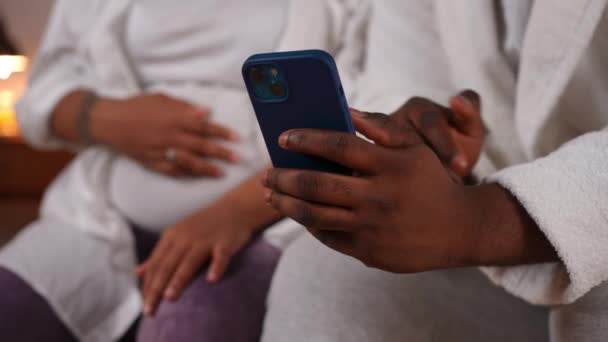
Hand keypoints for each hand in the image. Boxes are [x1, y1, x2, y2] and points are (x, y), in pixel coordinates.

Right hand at [90, 93, 239, 176]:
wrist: (109, 122)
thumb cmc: (137, 106)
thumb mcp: (161, 99)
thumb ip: (185, 107)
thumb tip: (206, 112)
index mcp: (174, 118)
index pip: (204, 127)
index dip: (222, 132)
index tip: (237, 138)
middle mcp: (170, 136)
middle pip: (201, 146)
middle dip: (221, 153)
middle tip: (237, 158)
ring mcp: (161, 151)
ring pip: (189, 162)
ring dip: (207, 168)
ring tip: (222, 173)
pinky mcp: (152, 162)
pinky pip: (173, 171)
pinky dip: (186, 174)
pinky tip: (198, 177)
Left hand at [138, 209, 253, 315]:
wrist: (235, 208)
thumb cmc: (205, 226)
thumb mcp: (177, 236)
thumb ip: (160, 255)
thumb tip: (137, 273)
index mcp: (171, 238)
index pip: (155, 265)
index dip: (148, 286)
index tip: (144, 307)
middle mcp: (185, 238)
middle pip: (167, 266)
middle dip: (156, 289)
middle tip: (149, 312)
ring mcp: (205, 240)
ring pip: (189, 262)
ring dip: (179, 280)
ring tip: (169, 298)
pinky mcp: (224, 242)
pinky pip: (220, 256)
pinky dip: (216, 267)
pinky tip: (212, 280)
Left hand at [261, 98, 482, 272]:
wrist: (460, 229)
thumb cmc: (431, 181)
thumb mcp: (416, 148)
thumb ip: (383, 128)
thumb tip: (346, 111)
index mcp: (389, 165)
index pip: (337, 146)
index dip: (305, 139)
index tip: (283, 138)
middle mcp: (378, 197)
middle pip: (316, 185)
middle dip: (283, 178)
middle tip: (266, 173)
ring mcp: (372, 227)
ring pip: (314, 215)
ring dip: (285, 204)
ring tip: (270, 195)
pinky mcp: (369, 251)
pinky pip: (328, 237)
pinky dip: (308, 224)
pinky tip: (297, 213)